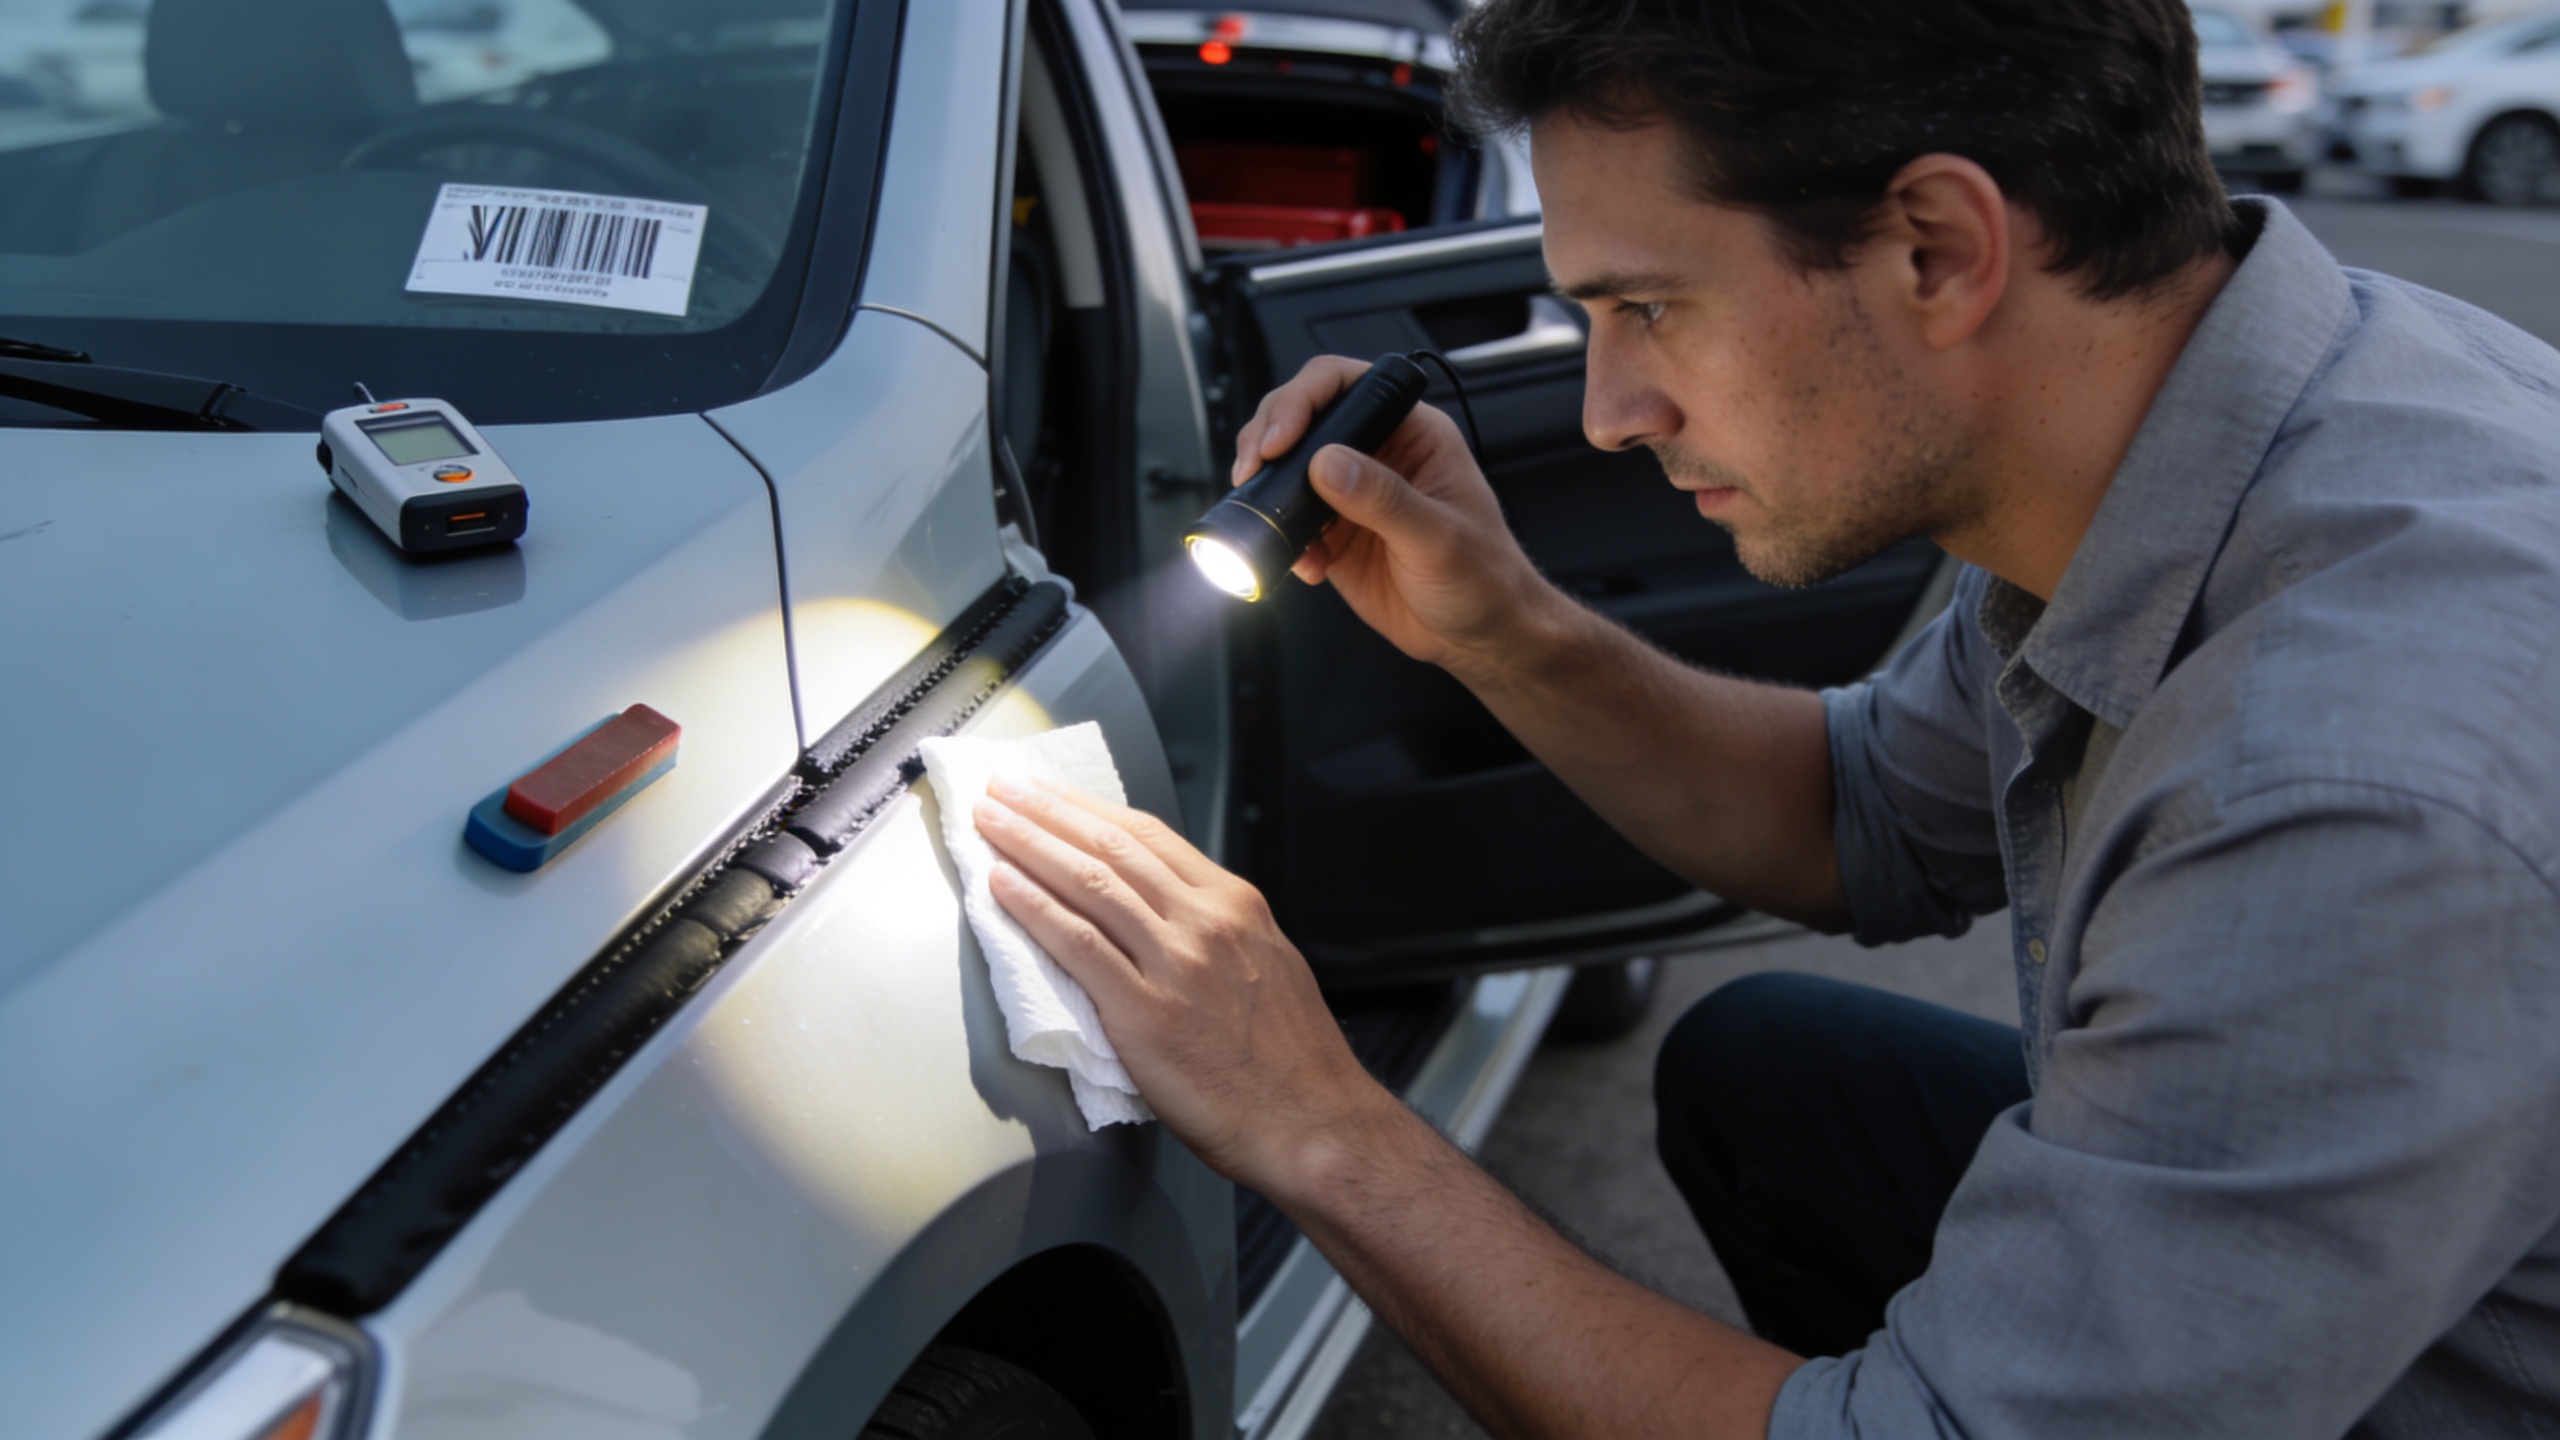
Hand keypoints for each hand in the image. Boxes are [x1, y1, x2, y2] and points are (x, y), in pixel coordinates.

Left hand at [973, 777, 1393, 1182]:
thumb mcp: (1271, 965)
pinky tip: (1003, 887)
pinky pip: (1079, 945)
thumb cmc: (1293, 1061)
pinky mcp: (1146, 1013)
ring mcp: (1176, 964)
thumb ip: (1221, 931)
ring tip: (990, 823)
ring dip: (1029, 846)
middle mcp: (1206, 921)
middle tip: (1003, 788)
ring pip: (1090, 883)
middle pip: (1112, 847)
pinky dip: (1034, 908)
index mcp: (1236, 905)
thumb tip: (1167, 912)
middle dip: (1048, 811)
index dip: (1089, 807)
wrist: (1313, 1124)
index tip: (1050, 791)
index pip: (1149, 835)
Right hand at [1234, 355, 1554, 673]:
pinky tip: (1304, 565)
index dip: (1303, 401)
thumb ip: (1384, 499)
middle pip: (1303, 417)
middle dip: (1267, 439)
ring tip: (1269, 520)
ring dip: (1265, 491)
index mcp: (1412, 432)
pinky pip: (1288, 524)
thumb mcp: (1439, 537)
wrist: (1479, 635)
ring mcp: (1350, 494)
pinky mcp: (1333, 534)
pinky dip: (1281, 542)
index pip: (1345, 385)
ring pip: (1287, 469)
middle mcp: (1377, 453)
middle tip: (1254, 472)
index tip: (1281, 439)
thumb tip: (1328, 463)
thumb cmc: (1484, 577)